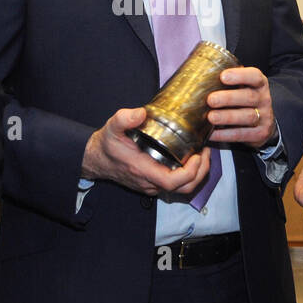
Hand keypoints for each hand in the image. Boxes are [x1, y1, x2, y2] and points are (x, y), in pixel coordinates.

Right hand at [81, 106, 210, 195]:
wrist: (96, 159)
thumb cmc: (106, 145)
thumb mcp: (112, 127)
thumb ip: (124, 118)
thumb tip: (141, 113)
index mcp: (143, 171)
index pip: (173, 182)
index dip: (191, 172)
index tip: (198, 155)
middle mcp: (150, 182)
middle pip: (184, 189)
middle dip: (201, 173)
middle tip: (206, 152)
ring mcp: (152, 185)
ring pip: (182, 189)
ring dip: (197, 174)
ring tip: (202, 154)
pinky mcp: (154, 183)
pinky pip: (176, 185)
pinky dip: (189, 174)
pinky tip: (190, 158)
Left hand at [206, 66, 276, 147]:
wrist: (263, 122)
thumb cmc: (243, 100)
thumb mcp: (241, 88)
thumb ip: (226, 83)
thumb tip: (197, 78)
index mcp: (259, 84)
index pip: (254, 76)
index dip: (240, 75)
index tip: (223, 76)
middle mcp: (264, 99)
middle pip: (248, 97)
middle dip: (228, 98)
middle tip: (211, 100)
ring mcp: (264, 117)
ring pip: (247, 116)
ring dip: (227, 117)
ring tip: (211, 117)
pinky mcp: (260, 133)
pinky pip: (241, 134)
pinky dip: (225, 134)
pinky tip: (212, 133)